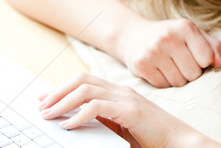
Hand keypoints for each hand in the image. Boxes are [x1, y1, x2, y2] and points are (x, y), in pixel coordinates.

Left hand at [38, 73, 220, 147]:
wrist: (178, 142)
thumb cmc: (151, 139)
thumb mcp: (120, 128)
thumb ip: (101, 122)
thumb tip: (74, 123)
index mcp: (118, 93)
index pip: (85, 82)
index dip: (62, 88)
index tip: (44, 98)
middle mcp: (121, 91)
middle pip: (82, 80)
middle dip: (58, 92)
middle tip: (41, 106)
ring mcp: (126, 98)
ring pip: (86, 90)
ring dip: (63, 102)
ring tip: (49, 115)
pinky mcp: (130, 111)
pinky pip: (97, 107)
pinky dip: (79, 116)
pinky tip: (70, 125)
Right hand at [116, 18, 220, 87]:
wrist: (133, 35)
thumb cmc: (170, 36)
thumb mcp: (191, 34)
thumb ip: (212, 46)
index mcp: (185, 27)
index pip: (207, 59)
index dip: (203, 62)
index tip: (194, 56)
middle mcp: (168, 37)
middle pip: (193, 74)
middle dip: (190, 72)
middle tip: (180, 62)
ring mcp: (153, 51)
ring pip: (179, 82)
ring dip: (177, 78)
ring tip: (169, 66)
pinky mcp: (142, 64)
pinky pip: (163, 85)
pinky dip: (163, 81)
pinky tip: (158, 69)